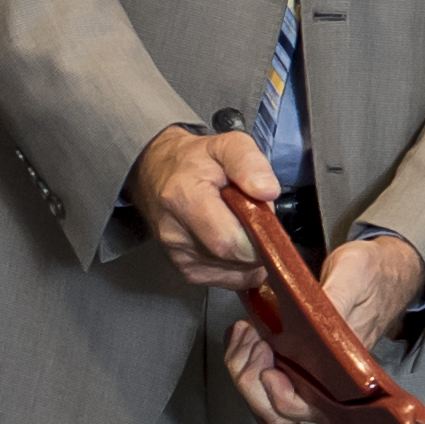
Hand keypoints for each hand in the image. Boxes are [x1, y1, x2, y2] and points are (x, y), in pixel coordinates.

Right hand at [128, 125, 281, 288]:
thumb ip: (249, 163)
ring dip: (249, 254)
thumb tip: (268, 191)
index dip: (259, 236)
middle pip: (235, 259)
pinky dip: (240, 264)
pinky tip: (232, 240)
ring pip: (236, 274)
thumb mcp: (226, 144)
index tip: (265, 218)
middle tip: (255, 218)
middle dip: (258, 243)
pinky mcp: (186, 271)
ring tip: (239, 226)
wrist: (156, 173)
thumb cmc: (195, 160)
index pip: (230, 241)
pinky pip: (228, 279)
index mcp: (184, 199)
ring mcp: (179, 257)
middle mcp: (176, 235)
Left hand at [219, 236, 419, 423]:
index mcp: (345, 370)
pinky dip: (244, 356)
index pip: (303, 407)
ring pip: (264, 395)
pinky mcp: (296, 358)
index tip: (267, 357)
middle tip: (251, 339)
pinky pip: (262, 373)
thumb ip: (335, 300)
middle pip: (276, 409)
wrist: (384, 269)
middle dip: (250, 379)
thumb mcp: (353, 276)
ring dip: (244, 366)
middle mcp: (325, 379)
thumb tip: (315, 324)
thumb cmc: (372, 274)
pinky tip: (245, 332)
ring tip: (246, 331)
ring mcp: (308, 371)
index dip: (277, 394)